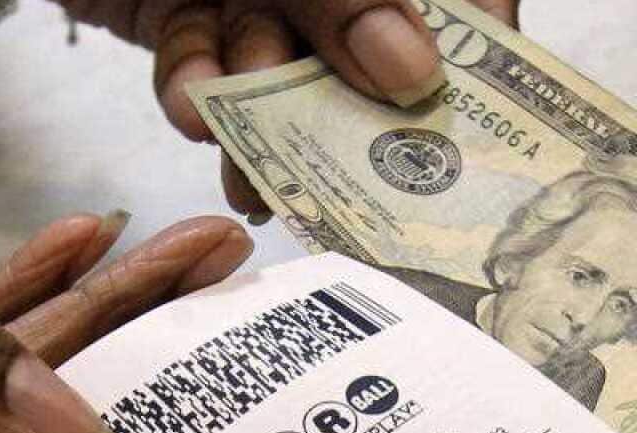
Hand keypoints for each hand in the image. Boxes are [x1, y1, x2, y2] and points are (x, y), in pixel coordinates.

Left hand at [58, 0, 521, 212]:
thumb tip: (411, 69)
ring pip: (273, 67)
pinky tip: (193, 112)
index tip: (464, 128)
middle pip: (362, 45)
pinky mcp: (182, 10)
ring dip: (262, 127)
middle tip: (355, 192)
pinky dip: (193, 89)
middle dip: (349, 118)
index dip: (472, 53)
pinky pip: (197, 59)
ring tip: (254, 181)